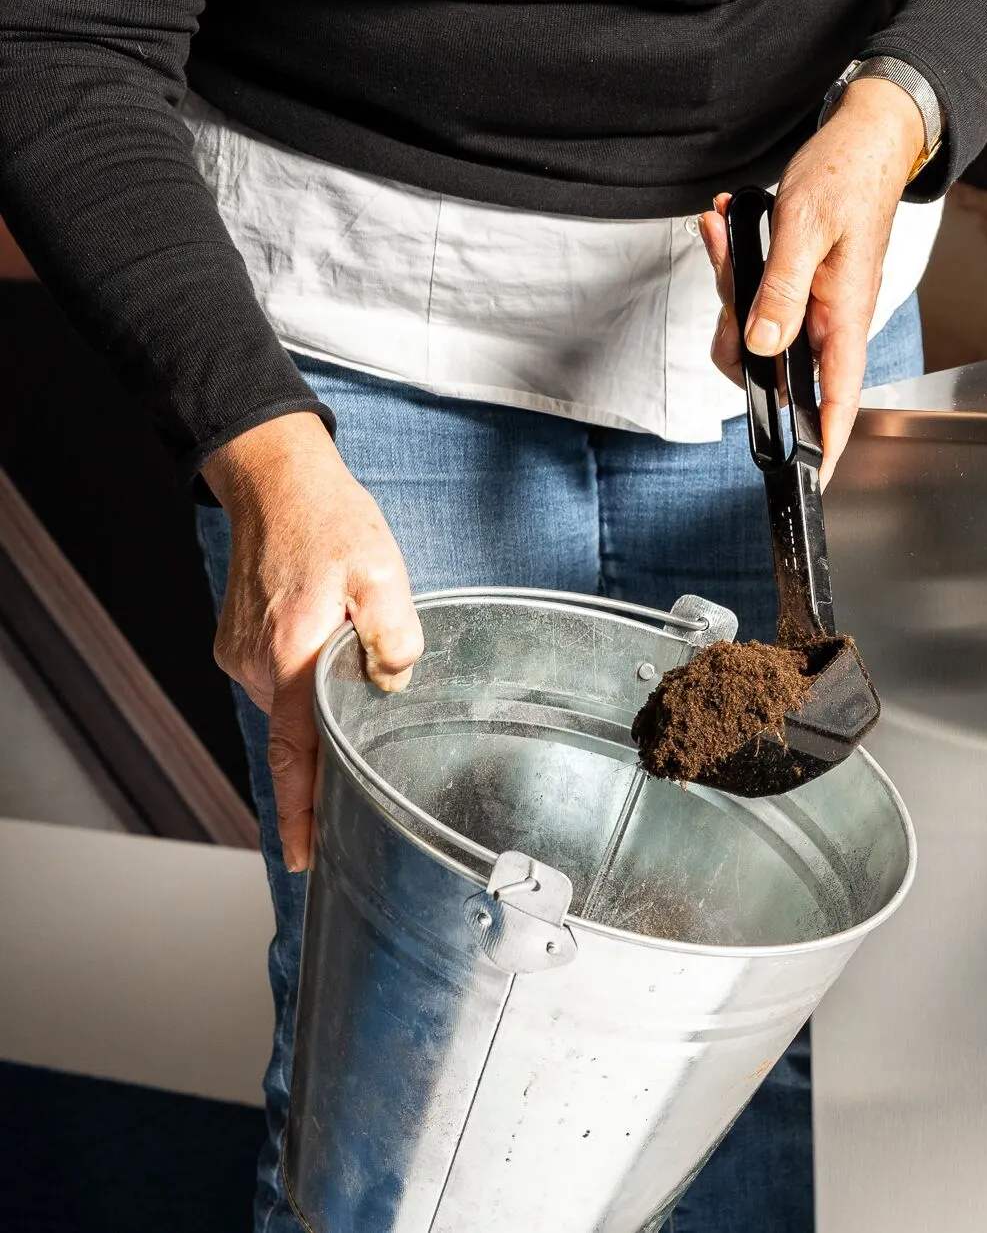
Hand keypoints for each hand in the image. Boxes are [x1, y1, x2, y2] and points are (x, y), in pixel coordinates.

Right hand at [201, 412, 422, 871]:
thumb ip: (393, 630)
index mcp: (293, 656)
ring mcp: (241, 657)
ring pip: (291, 709)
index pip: (295, 755)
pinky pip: (278, 684)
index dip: (301, 812)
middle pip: (297, 737)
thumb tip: (393, 680)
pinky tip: (331, 660)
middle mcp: (257, 666)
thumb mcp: (382, 569)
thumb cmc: (333, 524)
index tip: (305, 857)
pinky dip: (305, 687)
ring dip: (322, 711)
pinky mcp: (239, 647)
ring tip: (358, 684)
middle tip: (370, 771)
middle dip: (329, 759)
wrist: (274, 483)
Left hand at [699, 76, 925, 482]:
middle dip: (736, 326)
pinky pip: (758, 294)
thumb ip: (780, 290)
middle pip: (775, 362)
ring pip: (757, 325)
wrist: (866, 135)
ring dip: (730, 282)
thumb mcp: (803, 228)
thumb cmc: (847, 174)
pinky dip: (735, 264)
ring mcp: (814, 303)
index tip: (812, 478)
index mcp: (844, 315)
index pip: (839, 400)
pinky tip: (728, 226)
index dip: (827, 445)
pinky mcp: (799, 283)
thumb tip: (762, 346)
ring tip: (725, 230)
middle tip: (726, 270)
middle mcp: (831, 318)